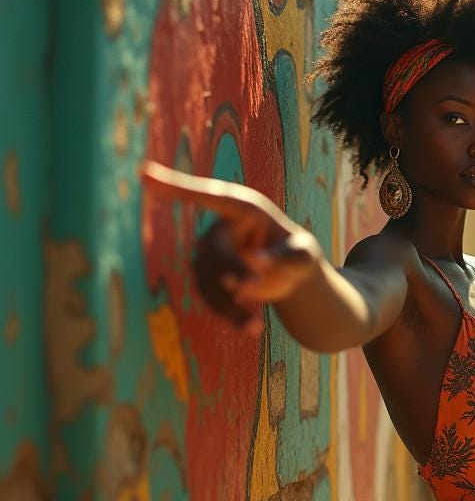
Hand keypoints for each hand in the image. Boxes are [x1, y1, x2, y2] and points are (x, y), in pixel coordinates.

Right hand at [139, 160, 323, 336]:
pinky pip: (211, 298)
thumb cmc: (298, 254)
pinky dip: (230, 315)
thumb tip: (258, 263)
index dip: (176, 186)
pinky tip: (253, 327)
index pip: (208, 196)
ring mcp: (210, 255)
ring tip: (256, 325)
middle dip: (233, 271)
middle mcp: (221, 229)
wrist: (289, 273)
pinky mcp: (208, 279)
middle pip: (215, 252)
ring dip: (229, 305)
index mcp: (244, 209)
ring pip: (208, 282)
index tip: (144, 173)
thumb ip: (287, 258)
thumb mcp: (304, 256)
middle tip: (256, 286)